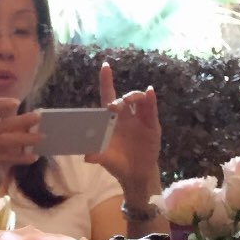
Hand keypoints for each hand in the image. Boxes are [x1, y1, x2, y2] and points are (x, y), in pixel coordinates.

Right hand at [0, 98, 39, 193]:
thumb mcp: (6, 140)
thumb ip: (16, 129)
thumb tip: (37, 120)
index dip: (0, 103)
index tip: (17, 103)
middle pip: (2, 124)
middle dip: (22, 120)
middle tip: (38, 118)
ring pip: (4, 140)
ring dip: (25, 138)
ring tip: (41, 138)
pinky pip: (4, 158)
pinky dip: (21, 157)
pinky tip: (34, 157)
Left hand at [88, 63, 161, 201]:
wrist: (136, 174)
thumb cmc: (118, 164)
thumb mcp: (106, 160)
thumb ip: (98, 156)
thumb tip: (87, 157)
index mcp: (111, 121)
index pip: (108, 97)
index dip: (107, 81)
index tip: (105, 65)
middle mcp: (125, 116)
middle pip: (124, 98)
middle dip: (121, 99)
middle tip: (115, 107)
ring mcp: (139, 119)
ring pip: (139, 100)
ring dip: (135, 96)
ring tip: (131, 101)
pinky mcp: (152, 125)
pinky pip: (151, 109)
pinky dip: (151, 100)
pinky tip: (150, 93)